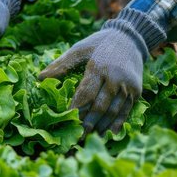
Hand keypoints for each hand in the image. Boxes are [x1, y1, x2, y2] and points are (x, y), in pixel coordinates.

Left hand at [38, 9, 165, 137]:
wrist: (131, 37)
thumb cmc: (99, 44)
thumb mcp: (79, 50)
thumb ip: (61, 65)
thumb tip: (39, 78)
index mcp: (99, 67)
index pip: (86, 94)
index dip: (76, 109)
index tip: (66, 120)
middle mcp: (115, 78)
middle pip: (100, 106)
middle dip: (88, 123)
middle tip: (77, 136)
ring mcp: (128, 86)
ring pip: (113, 112)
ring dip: (101, 127)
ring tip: (89, 138)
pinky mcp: (136, 91)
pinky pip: (125, 112)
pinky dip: (116, 124)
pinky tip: (106, 134)